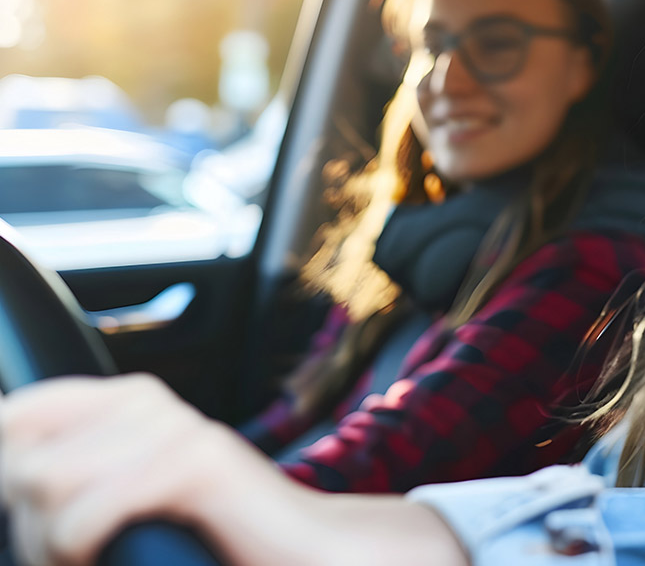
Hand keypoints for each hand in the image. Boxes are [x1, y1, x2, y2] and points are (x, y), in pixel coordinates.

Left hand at [0, 374, 468, 565]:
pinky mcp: (196, 463)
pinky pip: (85, 512)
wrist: (310, 553)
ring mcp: (175, 427)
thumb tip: (16, 473)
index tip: (40, 524)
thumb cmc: (218, 535)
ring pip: (44, 482)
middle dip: (27, 524)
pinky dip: (81, 549)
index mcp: (129, 400)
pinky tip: (115, 557)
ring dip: (52, 544)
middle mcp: (149, 400)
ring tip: (88, 561)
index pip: (18, 413)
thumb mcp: (134, 493)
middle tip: (70, 558)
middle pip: (20, 454)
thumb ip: (77, 474)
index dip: (12, 470)